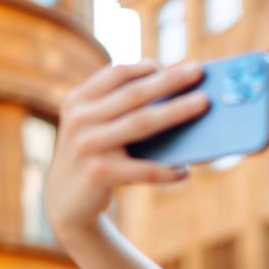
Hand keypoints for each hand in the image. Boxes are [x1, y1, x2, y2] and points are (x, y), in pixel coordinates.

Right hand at [45, 60, 209, 240]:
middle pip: (136, 94)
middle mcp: (80, 119)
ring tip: (203, 104)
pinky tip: (185, 171)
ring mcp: (88, 145)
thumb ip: (119, 111)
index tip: (170, 64)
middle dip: (170, 80)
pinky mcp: (99, 173)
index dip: (145, 66)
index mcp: (78, 100)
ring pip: (143, 123)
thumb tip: (176, 98)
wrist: (65, 203)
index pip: (116, 73)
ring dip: (177, 111)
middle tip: (199, 71)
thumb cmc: (93, 159)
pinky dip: (168, 170)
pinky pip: (144, 169)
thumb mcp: (94, 129)